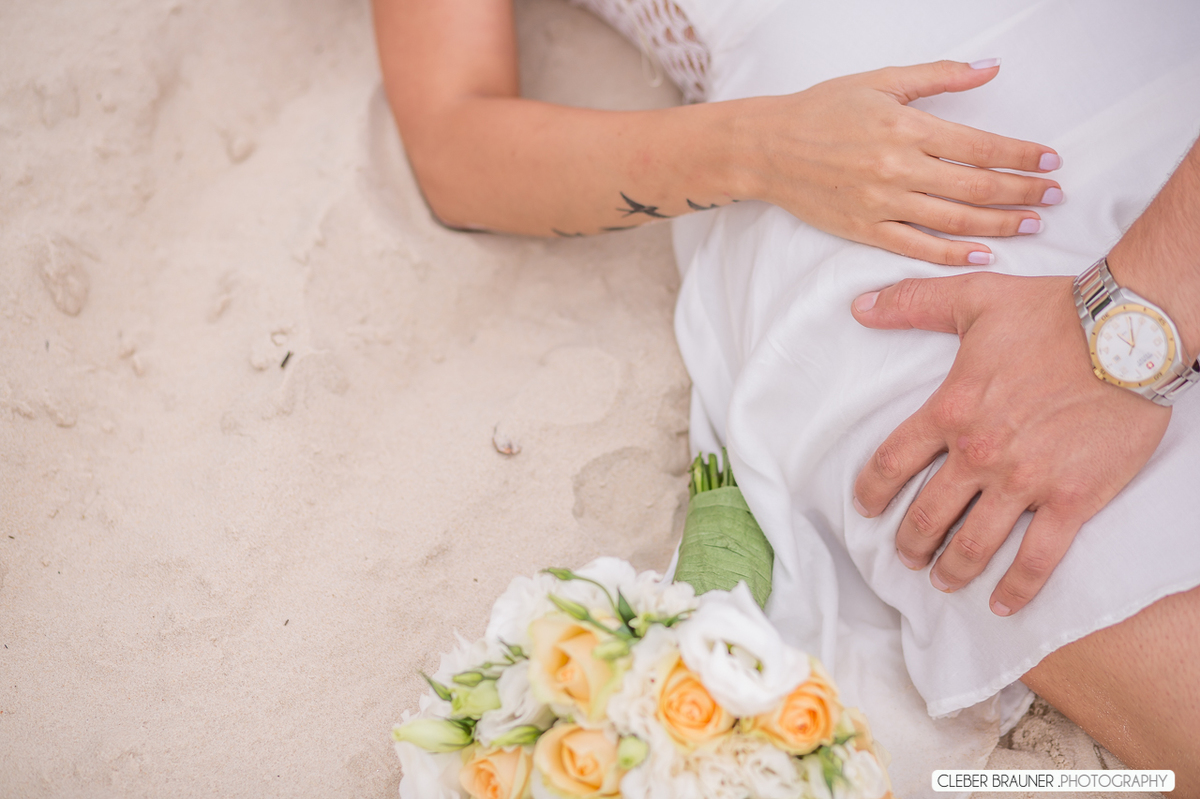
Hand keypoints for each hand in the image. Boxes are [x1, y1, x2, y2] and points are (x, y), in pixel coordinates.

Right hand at [743, 60, 1062, 265]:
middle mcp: (897, 169)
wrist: (768, 148)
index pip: (980, 146)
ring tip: (1032, 223)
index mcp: (905, 128)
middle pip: (976, 186)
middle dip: (1022, 192)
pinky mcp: (865, 230)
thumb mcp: (881, 82)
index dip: (1020, 155)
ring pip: (955, 220)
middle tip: (1054, 195)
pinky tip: (984, 254)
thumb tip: (991, 67)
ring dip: (1000, 223)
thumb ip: (939, 77)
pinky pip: (917, 248)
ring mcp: (881, 205)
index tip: (1050, 160)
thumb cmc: (822, 110)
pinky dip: (953, 254)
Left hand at [849, 273, 1170, 614]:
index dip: (871, 492)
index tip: (866, 510)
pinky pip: (1038, 558)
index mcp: (950, 410)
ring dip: (951, 568)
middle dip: (910, 542)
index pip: (891, 463)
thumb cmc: (1052, 312)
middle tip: (906, 557)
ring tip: (942, 579)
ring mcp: (1025, 481)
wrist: (1130, 332)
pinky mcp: (1072, 499)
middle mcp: (979, 453)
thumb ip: (911, 304)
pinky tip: (1001, 604)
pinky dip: (1017, 588)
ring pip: (974, 544)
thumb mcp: (973, 299)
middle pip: (927, 514)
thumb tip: (859, 307)